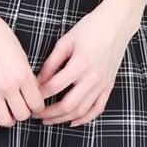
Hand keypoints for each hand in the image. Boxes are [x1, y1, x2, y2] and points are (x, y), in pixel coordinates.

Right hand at [0, 9, 45, 129]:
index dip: (37, 107)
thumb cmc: (1, 36)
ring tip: (8, 114)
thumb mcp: (22, 55)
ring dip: (8, 120)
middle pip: (22, 115)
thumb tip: (33, 93)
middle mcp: (8, 85)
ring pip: (4, 120)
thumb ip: (28, 76)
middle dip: (23, 114)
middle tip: (21, 107)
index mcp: (23, 75)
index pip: (37, 105)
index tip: (33, 104)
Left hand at [33, 1, 136, 126]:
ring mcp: (102, 84)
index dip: (39, 95)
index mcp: (80, 64)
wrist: (117, 24)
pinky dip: (85, 119)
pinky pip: (97, 109)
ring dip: (63, 119)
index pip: (54, 87)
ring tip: (49, 120)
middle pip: (67, 105)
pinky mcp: (109, 86)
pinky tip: (72, 122)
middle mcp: (93, 78)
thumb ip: (51, 63)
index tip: (30, 96)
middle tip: (35, 114)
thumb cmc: (90, 28)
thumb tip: (38, 81)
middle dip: (48, 113)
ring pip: (81, 111)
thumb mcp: (65, 42)